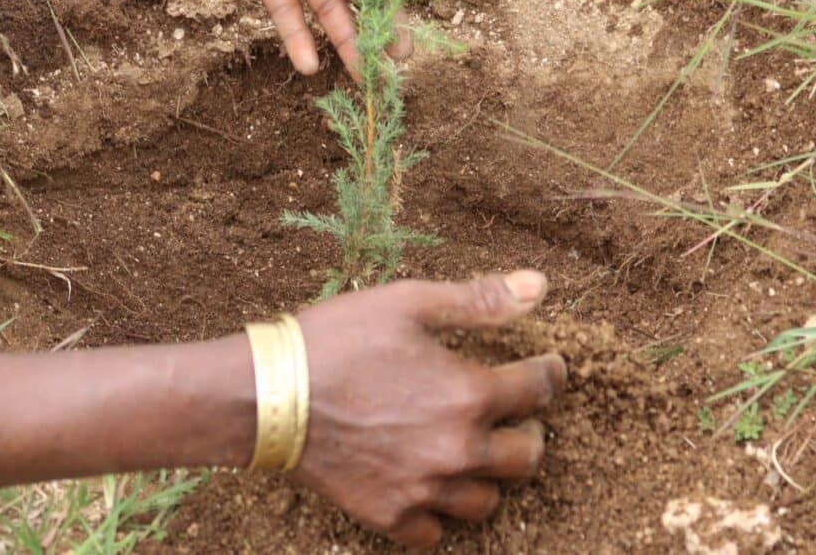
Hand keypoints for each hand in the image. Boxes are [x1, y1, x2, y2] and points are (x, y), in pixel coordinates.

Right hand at [292, 271, 565, 548]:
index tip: (547, 367)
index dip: (549, 374)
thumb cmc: (334, 341)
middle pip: (527, 457)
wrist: (266, 396)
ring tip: (473, 454)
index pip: (539, 389)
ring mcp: (424, 489)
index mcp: (469, 394)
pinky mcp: (389, 514)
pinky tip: (428, 486)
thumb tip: (540, 285)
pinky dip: (438, 513)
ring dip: (489, 476)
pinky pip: (436, 531)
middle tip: (514, 418)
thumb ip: (477, 299)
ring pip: (487, 500)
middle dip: (529, 432)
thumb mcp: (405, 303)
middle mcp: (458, 450)